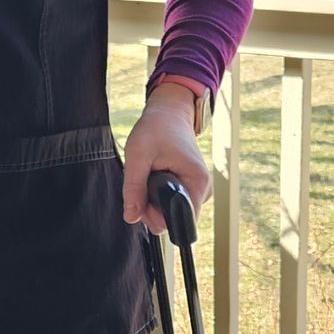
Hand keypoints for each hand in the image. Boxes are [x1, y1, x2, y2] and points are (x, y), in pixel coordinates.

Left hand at [123, 82, 210, 232]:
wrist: (169, 113)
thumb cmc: (157, 128)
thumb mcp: (138, 155)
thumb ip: (134, 189)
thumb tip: (131, 217)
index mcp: (197, 183)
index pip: (179, 220)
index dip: (155, 215)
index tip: (142, 197)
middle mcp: (202, 190)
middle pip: (173, 218)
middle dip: (151, 207)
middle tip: (142, 181)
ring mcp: (197, 190)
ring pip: (170, 212)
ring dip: (153, 200)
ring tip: (149, 175)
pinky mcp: (190, 188)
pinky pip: (171, 203)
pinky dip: (157, 196)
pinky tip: (154, 177)